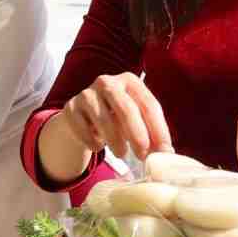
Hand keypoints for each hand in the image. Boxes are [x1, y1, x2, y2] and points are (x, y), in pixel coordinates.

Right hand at [54, 72, 172, 163]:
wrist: (82, 118)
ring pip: (104, 120)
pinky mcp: (70, 107)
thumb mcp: (136, 119)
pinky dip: (93, 142)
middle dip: (138, 135)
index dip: (158, 129)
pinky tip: (98, 145)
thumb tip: (167, 154)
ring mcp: (87, 93)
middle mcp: (107, 82)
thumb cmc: (117, 119)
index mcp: (130, 81)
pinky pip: (84, 130)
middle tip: (143, 155)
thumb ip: (151, 133)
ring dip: (116, 142)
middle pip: (126, 108)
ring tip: (122, 154)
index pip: (149, 104)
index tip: (164, 151)